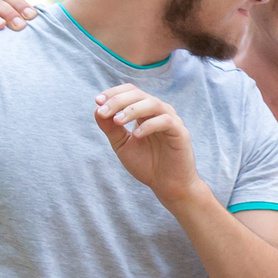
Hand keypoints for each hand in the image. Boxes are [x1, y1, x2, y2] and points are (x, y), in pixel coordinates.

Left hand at [95, 84, 204, 204]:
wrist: (167, 185)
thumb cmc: (147, 164)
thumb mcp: (122, 145)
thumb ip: (111, 128)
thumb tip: (96, 109)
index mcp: (145, 112)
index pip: (130, 92)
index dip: (113, 93)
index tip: (97, 102)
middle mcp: (158, 111)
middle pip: (138, 94)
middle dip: (118, 101)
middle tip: (103, 112)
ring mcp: (171, 120)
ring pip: (152, 103)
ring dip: (132, 109)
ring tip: (117, 121)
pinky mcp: (180, 132)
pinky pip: (165, 121)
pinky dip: (149, 125)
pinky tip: (136, 135)